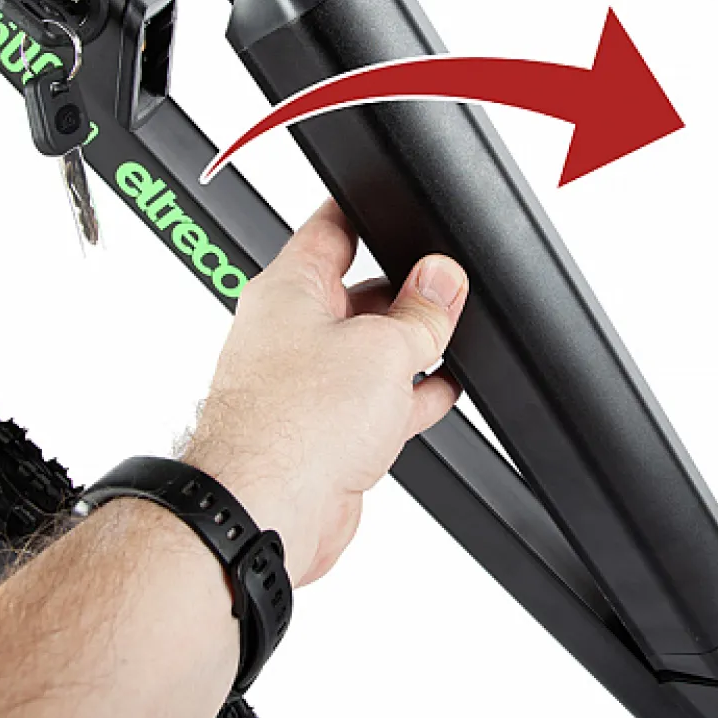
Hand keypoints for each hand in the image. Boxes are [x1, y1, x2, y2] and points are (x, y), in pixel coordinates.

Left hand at [183, 200, 467, 586]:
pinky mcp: (323, 428)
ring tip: (453, 334)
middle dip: (404, 290)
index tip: (402, 206)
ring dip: (411, 346)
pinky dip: (409, 393)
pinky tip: (441, 389)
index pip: (331, 230)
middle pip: (358, 292)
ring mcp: (306, 382)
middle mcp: (291, 333)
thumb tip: (442, 279)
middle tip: (448, 288)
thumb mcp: (381, 349)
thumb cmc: (292, 425)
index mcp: (289, 290)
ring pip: (369, 349)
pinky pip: (373, 398)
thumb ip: (420, 313)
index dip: (368, 213)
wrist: (265, 511)